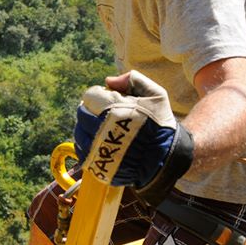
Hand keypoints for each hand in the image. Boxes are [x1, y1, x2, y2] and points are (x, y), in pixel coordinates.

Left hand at [73, 70, 193, 205]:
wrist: (166, 157)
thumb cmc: (159, 124)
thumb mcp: (155, 94)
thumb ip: (133, 80)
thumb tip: (108, 81)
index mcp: (114, 109)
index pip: (90, 95)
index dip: (100, 95)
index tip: (111, 101)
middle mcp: (101, 128)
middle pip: (82, 113)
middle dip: (92, 110)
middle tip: (107, 115)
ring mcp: (97, 148)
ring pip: (79, 132)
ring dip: (88, 128)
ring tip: (105, 129)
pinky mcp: (96, 164)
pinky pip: (81, 150)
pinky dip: (88, 145)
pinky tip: (102, 143)